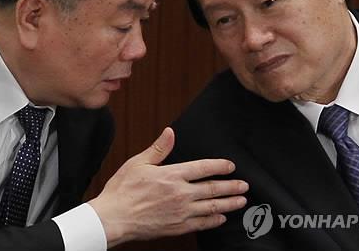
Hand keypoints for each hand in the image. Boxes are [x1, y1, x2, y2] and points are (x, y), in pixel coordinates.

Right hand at [88, 127, 247, 247]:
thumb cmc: (123, 190)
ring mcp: (180, 212)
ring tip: (241, 201)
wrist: (113, 218)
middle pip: (212, 189)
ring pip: (211, 207)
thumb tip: (170, 132)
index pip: (203, 168)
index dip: (219, 166)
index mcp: (172, 175)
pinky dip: (214, 221)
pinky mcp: (177, 227)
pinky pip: (201, 224)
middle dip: (231, 186)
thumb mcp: (139, 163)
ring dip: (228, 204)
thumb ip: (159, 148)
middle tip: (244, 186)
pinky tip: (221, 218)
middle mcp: (180, 194)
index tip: (231, 166)